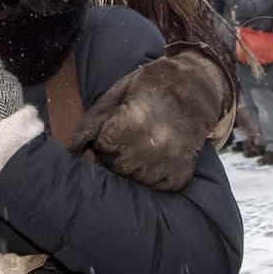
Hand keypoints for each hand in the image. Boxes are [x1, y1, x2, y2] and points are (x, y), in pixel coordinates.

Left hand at [70, 51, 225, 190]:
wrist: (199, 87)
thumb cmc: (152, 86)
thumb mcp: (118, 92)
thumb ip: (92, 120)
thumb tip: (73, 150)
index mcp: (134, 121)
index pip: (102, 147)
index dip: (105, 138)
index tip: (115, 129)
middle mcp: (152, 145)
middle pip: (115, 167)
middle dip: (115, 154)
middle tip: (130, 138)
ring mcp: (169, 162)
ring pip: (133, 179)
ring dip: (132, 167)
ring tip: (143, 146)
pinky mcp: (180, 175)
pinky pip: (155, 187)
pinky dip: (152, 176)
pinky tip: (157, 157)